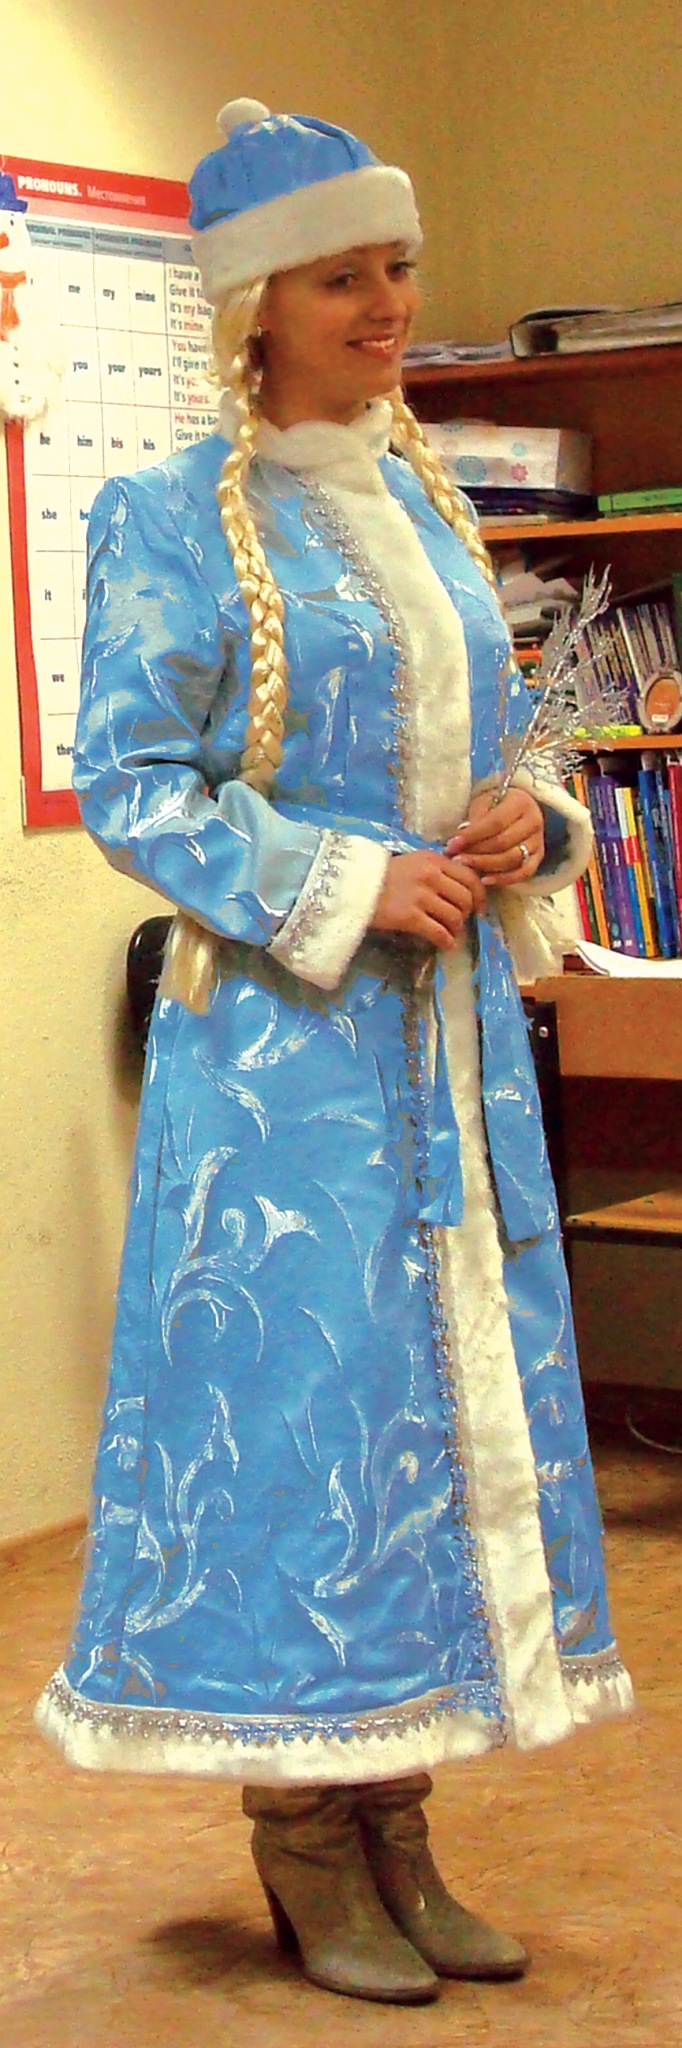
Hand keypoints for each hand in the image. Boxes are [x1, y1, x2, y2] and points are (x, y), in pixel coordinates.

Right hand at [372, 850, 486, 948]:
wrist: (353, 887)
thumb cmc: (382, 876)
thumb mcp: (413, 862)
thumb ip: (437, 869)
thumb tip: (461, 886)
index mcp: (433, 860)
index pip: (469, 876)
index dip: (479, 894)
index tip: (479, 906)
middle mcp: (430, 876)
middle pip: (465, 899)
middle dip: (466, 913)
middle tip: (459, 920)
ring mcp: (421, 897)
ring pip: (455, 917)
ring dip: (455, 928)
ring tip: (448, 931)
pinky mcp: (410, 917)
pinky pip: (439, 933)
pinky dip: (446, 941)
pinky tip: (445, 944)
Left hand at [446, 787, 544, 885]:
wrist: (517, 810)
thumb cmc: (495, 805)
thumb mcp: (483, 803)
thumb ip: (475, 820)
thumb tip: (459, 839)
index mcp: (520, 802)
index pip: (495, 822)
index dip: (472, 835)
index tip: (452, 844)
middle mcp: (534, 821)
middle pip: (503, 843)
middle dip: (476, 853)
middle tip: (455, 858)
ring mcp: (538, 841)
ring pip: (512, 859)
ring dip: (485, 865)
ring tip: (465, 867)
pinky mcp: (538, 858)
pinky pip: (523, 873)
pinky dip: (503, 879)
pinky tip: (485, 880)